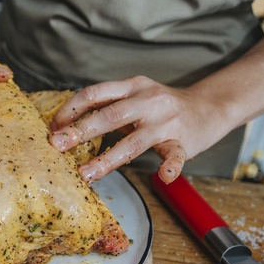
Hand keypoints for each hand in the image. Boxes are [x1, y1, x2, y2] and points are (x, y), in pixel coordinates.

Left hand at [48, 76, 225, 184]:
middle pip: (110, 115)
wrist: (210, 105)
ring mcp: (166, 121)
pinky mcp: (183, 141)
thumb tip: (66, 124)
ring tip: (86, 174)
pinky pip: (176, 155)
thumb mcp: (134, 95)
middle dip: (81, 130)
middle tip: (57, 145)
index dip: (71, 109)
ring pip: (134, 142)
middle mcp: (148, 100)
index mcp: (131, 86)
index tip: (53, 126)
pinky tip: (162, 177)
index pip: (95, 93)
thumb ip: (106, 106)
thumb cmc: (162, 105)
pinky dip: (170, 167)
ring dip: (106, 159)